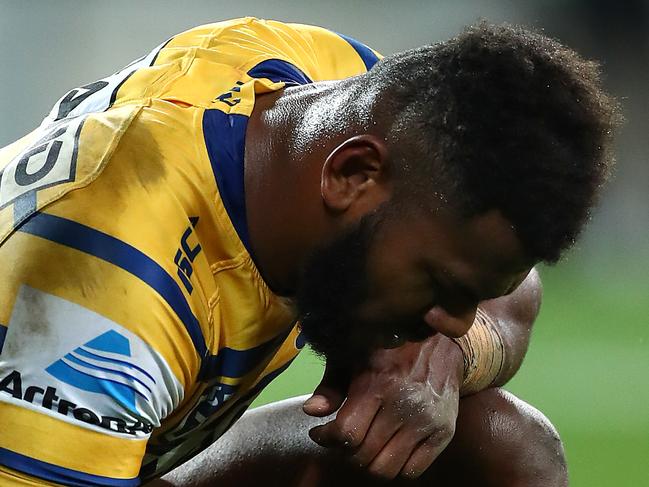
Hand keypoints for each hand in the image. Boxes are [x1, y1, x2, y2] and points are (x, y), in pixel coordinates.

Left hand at [302, 333, 463, 479]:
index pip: (346, 433)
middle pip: (364, 455)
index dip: (326, 439)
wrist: (441, 344)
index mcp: (378, 382)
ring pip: (386, 469)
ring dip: (368, 464)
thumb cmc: (390, 349)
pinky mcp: (444, 432)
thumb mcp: (354, 357)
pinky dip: (395, 468)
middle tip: (342, 441)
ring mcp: (427, 420)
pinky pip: (412, 471)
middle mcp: (404, 404)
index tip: (320, 434)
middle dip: (345, 452)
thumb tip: (311, 411)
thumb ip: (331, 385)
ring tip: (364, 447)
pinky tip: (387, 450)